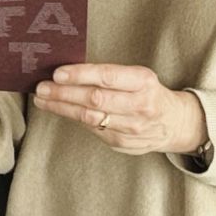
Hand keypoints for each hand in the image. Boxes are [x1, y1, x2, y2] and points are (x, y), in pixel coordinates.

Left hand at [33, 63, 205, 155]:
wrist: (174, 123)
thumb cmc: (147, 92)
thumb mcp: (137, 76)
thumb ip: (109, 75)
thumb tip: (67, 71)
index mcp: (144, 82)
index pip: (108, 77)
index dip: (80, 75)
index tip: (57, 73)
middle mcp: (140, 105)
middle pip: (95, 100)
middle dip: (64, 93)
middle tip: (41, 87)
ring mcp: (132, 128)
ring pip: (90, 118)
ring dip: (62, 108)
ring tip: (43, 99)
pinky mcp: (123, 143)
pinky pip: (93, 129)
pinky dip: (75, 119)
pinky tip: (61, 111)